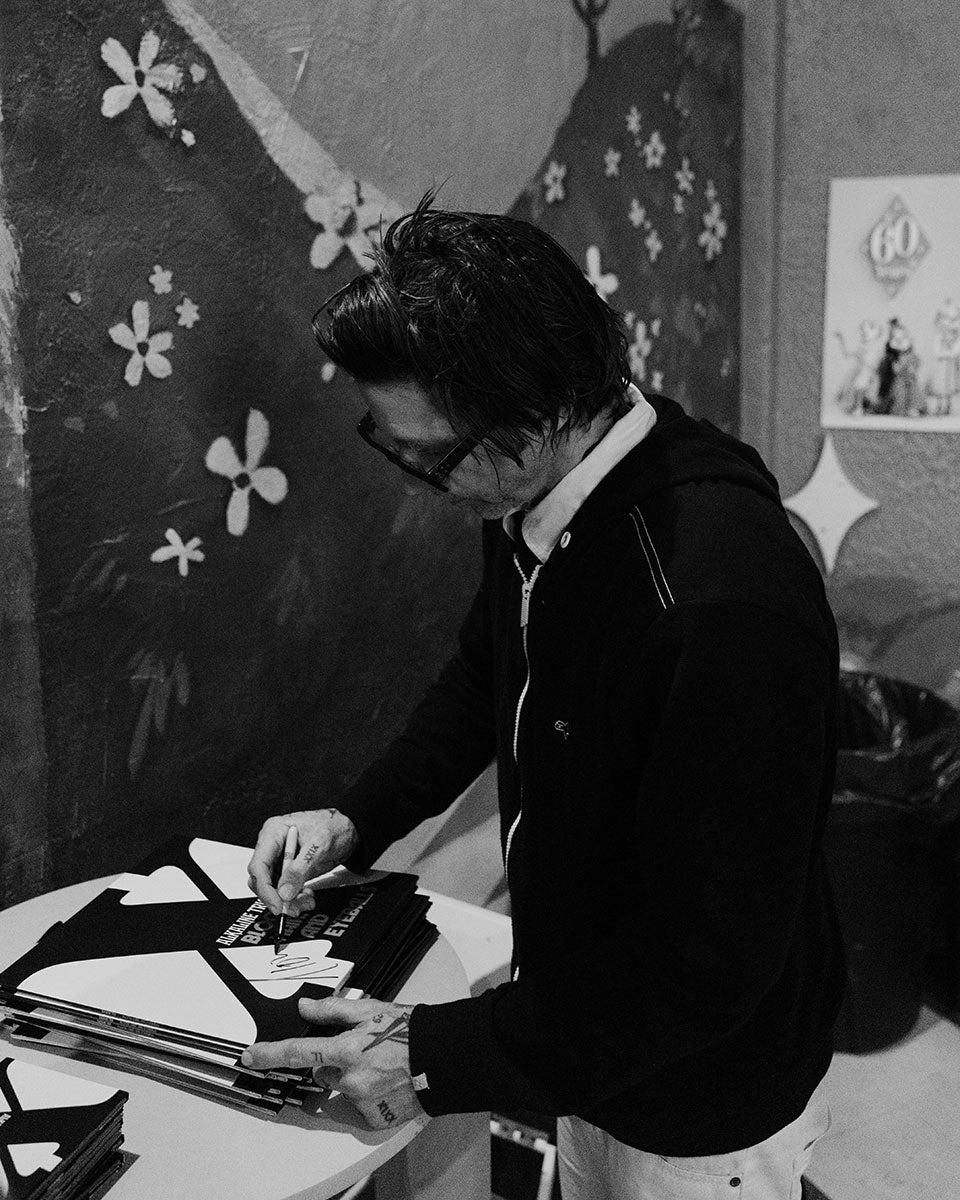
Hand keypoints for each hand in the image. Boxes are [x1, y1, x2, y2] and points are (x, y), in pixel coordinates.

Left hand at [242, 997, 425, 1129]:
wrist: (441, 1057)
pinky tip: (385, 1082)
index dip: (269, 1054)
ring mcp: (362, 1101)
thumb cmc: (408, 1029)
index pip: (298, 1052)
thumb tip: (304, 1007)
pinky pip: (358, 1106)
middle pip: (322, 1073)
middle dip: (333, 1062)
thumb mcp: (370, 1009)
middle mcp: (350, 1079)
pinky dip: (367, 1096)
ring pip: (340, 1089)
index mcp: (346, 1050)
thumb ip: (332, 1009)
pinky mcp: (374, 1118)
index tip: (249, 1056)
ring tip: (378, 1065)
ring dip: (351, 1079)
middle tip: (360, 1050)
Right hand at [247, 809, 358, 915]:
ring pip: (273, 888)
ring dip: (288, 900)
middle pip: (262, 879)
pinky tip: (306, 896)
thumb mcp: (320, 844)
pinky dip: (294, 897)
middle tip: (293, 908)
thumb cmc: (334, 826)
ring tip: (306, 901)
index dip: (265, 888)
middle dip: (278, 897)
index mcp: (274, 832)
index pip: (259, 865)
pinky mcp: (288, 869)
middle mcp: (273, 845)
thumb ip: (301, 868)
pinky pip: (284, 888)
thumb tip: (285, 892)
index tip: (278, 904)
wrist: (349, 829)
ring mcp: (280, 858)